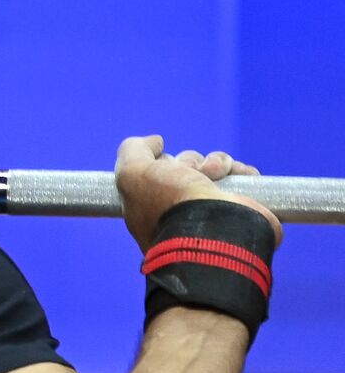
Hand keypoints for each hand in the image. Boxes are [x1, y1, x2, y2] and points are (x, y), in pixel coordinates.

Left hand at [114, 135, 283, 252]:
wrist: (214, 230)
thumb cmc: (169, 203)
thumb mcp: (133, 173)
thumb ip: (133, 151)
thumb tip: (155, 142)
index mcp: (150, 208)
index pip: (154, 174)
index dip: (160, 162)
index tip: (163, 163)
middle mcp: (179, 210)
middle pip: (184, 167)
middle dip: (188, 160)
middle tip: (191, 171)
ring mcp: (211, 211)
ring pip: (213, 168)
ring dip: (216, 162)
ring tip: (215, 173)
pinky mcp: (240, 209)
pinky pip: (241, 177)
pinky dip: (240, 170)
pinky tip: (238, 173)